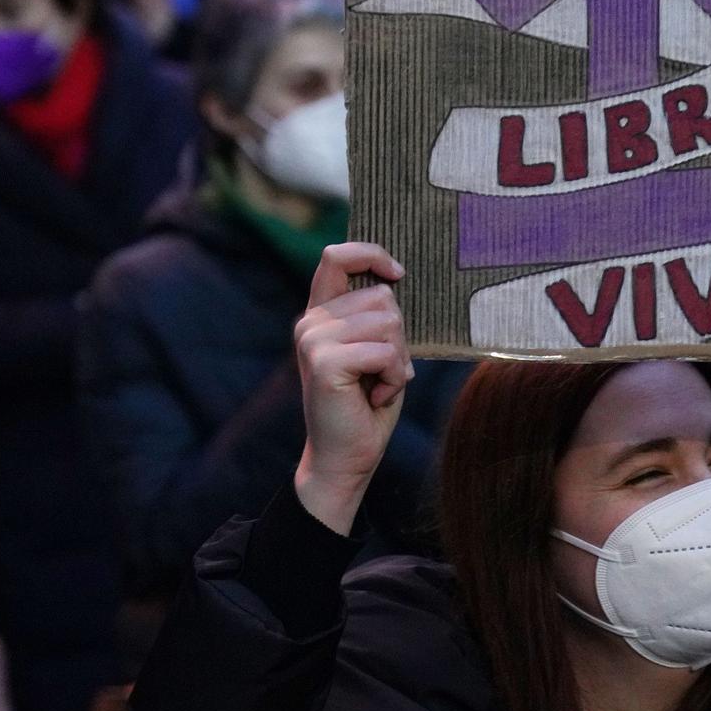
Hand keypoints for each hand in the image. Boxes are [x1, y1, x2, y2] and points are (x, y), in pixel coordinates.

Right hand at [292, 243, 413, 534]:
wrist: (346, 456)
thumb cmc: (368, 402)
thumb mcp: (376, 349)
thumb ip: (376, 315)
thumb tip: (392, 280)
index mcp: (321, 314)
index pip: (336, 257)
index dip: (371, 254)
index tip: (397, 273)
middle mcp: (311, 322)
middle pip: (383, 297)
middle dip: (399, 336)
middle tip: (380, 370)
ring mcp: (314, 340)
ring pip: (389, 323)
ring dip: (398, 359)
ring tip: (377, 384)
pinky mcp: (325, 362)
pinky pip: (385, 352)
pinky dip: (394, 377)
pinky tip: (375, 396)